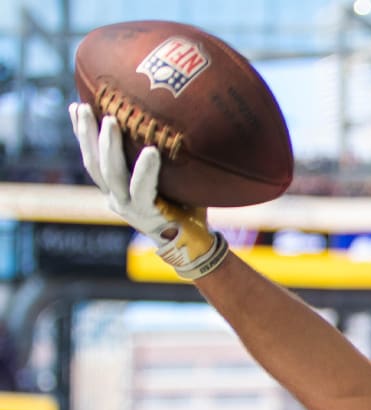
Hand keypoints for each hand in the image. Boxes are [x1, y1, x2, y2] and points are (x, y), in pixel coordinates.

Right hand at [68, 103, 227, 279]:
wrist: (194, 241)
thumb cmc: (184, 204)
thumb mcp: (166, 177)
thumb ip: (158, 156)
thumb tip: (166, 117)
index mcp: (116, 189)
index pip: (92, 158)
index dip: (81, 134)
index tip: (75, 106)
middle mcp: (116, 197)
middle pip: (94, 163)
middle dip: (86, 134)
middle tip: (85, 106)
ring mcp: (128, 207)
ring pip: (111, 174)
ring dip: (109, 146)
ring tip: (111, 120)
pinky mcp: (147, 214)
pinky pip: (142, 190)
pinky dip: (145, 170)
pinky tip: (151, 151)